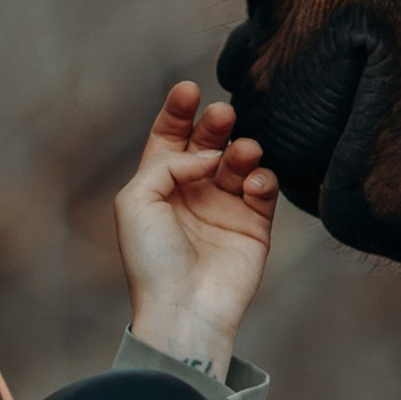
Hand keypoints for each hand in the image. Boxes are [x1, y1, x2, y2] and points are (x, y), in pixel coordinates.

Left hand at [113, 80, 277, 377]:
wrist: (184, 310)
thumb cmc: (151, 259)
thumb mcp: (136, 201)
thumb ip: (166, 163)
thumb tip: (209, 154)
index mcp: (159, 184)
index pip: (170, 136)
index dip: (179, 111)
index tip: (189, 89)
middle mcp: (193, 191)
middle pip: (208, 141)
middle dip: (215, 122)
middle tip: (222, 113)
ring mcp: (225, 206)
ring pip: (240, 159)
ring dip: (242, 148)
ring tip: (241, 153)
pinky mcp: (255, 224)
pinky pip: (264, 186)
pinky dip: (261, 177)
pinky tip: (252, 184)